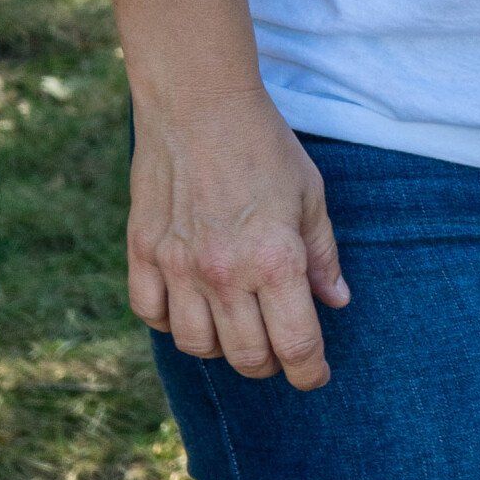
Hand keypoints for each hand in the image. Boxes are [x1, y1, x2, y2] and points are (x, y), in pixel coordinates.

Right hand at [127, 86, 349, 389]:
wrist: (199, 103)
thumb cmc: (264, 145)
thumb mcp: (311, 195)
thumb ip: (322, 255)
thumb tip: (336, 301)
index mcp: (275, 260)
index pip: (295, 346)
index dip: (310, 372)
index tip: (316, 376)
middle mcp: (225, 273)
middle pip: (247, 356)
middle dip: (271, 363)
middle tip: (280, 349)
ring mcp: (178, 266)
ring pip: (198, 346)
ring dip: (223, 348)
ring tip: (238, 328)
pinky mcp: (142, 252)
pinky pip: (152, 315)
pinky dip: (174, 322)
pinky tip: (193, 306)